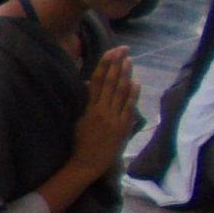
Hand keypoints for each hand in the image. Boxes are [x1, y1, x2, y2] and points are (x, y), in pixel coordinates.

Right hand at [70, 46, 140, 176]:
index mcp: (88, 108)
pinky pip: (129, 106)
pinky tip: (135, 82)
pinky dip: (133, 93)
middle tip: (123, 49)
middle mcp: (102, 110)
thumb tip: (90, 82)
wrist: (87, 163)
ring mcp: (114, 118)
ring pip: (121, 92)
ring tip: (129, 60)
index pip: (97, 80)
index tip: (111, 52)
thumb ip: (85, 100)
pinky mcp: (123, 126)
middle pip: (111, 82)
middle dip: (118, 64)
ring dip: (126, 75)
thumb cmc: (79, 141)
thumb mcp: (77, 119)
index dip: (105, 65)